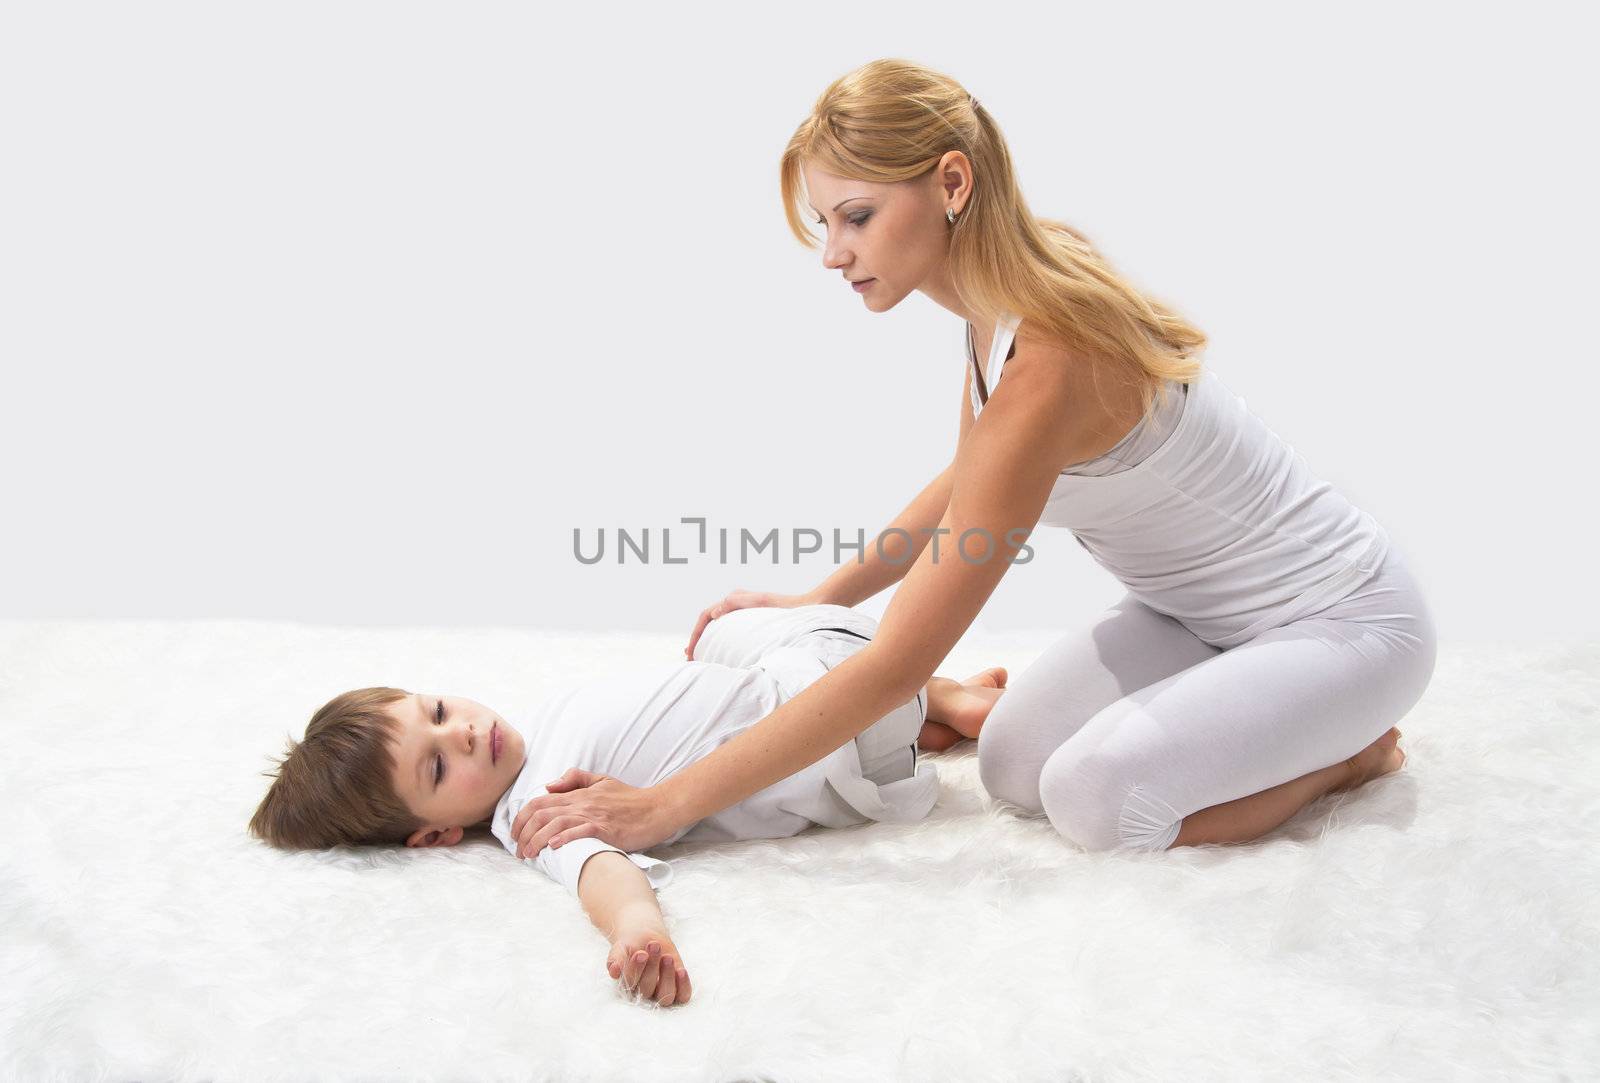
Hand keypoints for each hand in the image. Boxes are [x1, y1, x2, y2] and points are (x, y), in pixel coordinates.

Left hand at [512, 769, 681, 857]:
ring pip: (555, 824)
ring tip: (529, 855)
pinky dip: (563, 838)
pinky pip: (580, 831)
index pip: (540, 802)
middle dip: (523, 833)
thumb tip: (549, 786)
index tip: (515, 834)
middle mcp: (581, 803)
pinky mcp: (606, 828)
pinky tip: (552, 846)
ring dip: (537, 840)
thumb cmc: (630, 798)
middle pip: (541, 814)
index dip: (521, 818)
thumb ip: (576, 779)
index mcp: (578, 794)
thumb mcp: (602, 780)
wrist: (657, 808)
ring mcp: (593, 815)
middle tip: (518, 851)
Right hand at [607, 920, 691, 1005]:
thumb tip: (614, 971)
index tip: (641, 953)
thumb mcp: (621, 948)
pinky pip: (683, 996)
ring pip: (666, 996)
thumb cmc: (631, 946)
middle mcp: (642, 994)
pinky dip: (683, 985)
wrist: (646, 939)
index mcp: (626, 986)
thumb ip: (616, 959)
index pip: (630, 984)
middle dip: (652, 967)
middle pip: (647, 989)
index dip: (637, 970)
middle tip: (653, 945)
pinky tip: (681, 970)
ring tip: (667, 957)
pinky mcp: (677, 989)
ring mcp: (660, 993)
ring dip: (667, 977)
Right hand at [684, 588, 814, 659]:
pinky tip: (720, 651)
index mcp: (734, 598)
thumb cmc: (785, 606)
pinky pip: (728, 630)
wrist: (808, 608)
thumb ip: (735, 603)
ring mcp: (743, 611)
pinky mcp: (751, 620)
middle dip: (697, 638)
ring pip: (717, 626)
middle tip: (690, 657)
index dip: (696, 633)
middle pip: (708, 621)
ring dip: (707, 639)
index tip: (691, 650)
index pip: (706, 615)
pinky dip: (719, 639)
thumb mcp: (759, 602)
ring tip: (700, 655)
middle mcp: (735, 602)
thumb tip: (714, 613)